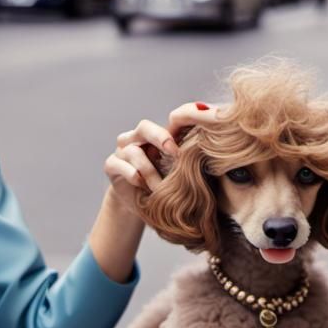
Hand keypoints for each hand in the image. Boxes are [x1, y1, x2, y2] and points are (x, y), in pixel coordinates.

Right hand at [103, 102, 219, 212]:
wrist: (138, 204)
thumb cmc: (162, 186)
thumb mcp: (176, 173)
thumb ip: (188, 161)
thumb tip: (217, 152)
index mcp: (154, 137)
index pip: (164, 123)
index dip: (175, 129)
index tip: (189, 145)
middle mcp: (136, 138)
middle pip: (144, 127)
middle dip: (160, 137)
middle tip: (174, 152)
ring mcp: (121, 150)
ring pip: (133, 150)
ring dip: (149, 170)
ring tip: (159, 187)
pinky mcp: (110, 165)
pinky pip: (118, 164)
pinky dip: (132, 174)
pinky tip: (142, 184)